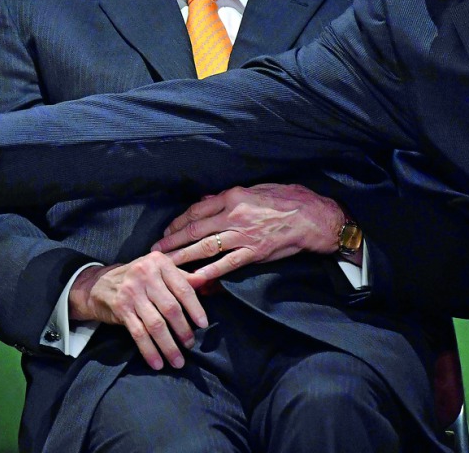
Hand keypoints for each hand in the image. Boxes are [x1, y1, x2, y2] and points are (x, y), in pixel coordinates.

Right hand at [68, 254, 207, 370]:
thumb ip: (182, 276)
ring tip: (178, 360)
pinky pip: (139, 333)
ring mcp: (131, 292)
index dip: (195, 308)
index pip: (183, 287)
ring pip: (156, 324)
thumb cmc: (136, 278)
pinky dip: (149, 350)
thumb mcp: (157, 270)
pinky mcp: (120, 308)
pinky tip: (157, 362)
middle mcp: (144, 274)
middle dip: (183, 330)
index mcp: (158, 262)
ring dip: (169, 346)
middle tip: (190, 345)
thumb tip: (208, 281)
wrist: (98, 284)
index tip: (203, 325)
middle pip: (171, 308)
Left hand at [154, 184, 345, 280]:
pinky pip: (226, 264)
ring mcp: (243, 236)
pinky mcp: (254, 253)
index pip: (196, 211)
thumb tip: (206, 201)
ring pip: (205, 248)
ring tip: (166, 265)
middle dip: (172, 241)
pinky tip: (194, 279)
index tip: (167, 230)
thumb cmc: (286, 199)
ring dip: (183, 257)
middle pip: (194, 230)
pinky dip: (209, 272)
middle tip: (155, 251)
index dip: (178, 222)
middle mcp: (233, 216)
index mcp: (232, 197)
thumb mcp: (255, 189)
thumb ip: (228, 197)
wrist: (313, 217)